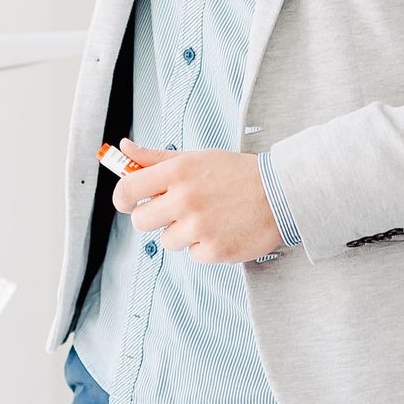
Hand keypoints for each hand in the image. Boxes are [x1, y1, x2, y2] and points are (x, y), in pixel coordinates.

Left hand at [109, 140, 282, 264]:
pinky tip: (222, 230)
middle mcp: (185, 199)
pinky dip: (204, 246)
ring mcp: (199, 227)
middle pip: (140, 221)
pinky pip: (192, 254)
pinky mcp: (214, 250)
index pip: (127, 191)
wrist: (280, 193)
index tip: (131, 202)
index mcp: (177, 172)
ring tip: (207, 217)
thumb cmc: (235, 173)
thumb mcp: (195, 158)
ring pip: (166, 240)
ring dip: (182, 233)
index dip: (124, 199)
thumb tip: (123, 148)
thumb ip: (155, 157)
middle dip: (153, 217)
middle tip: (175, 210)